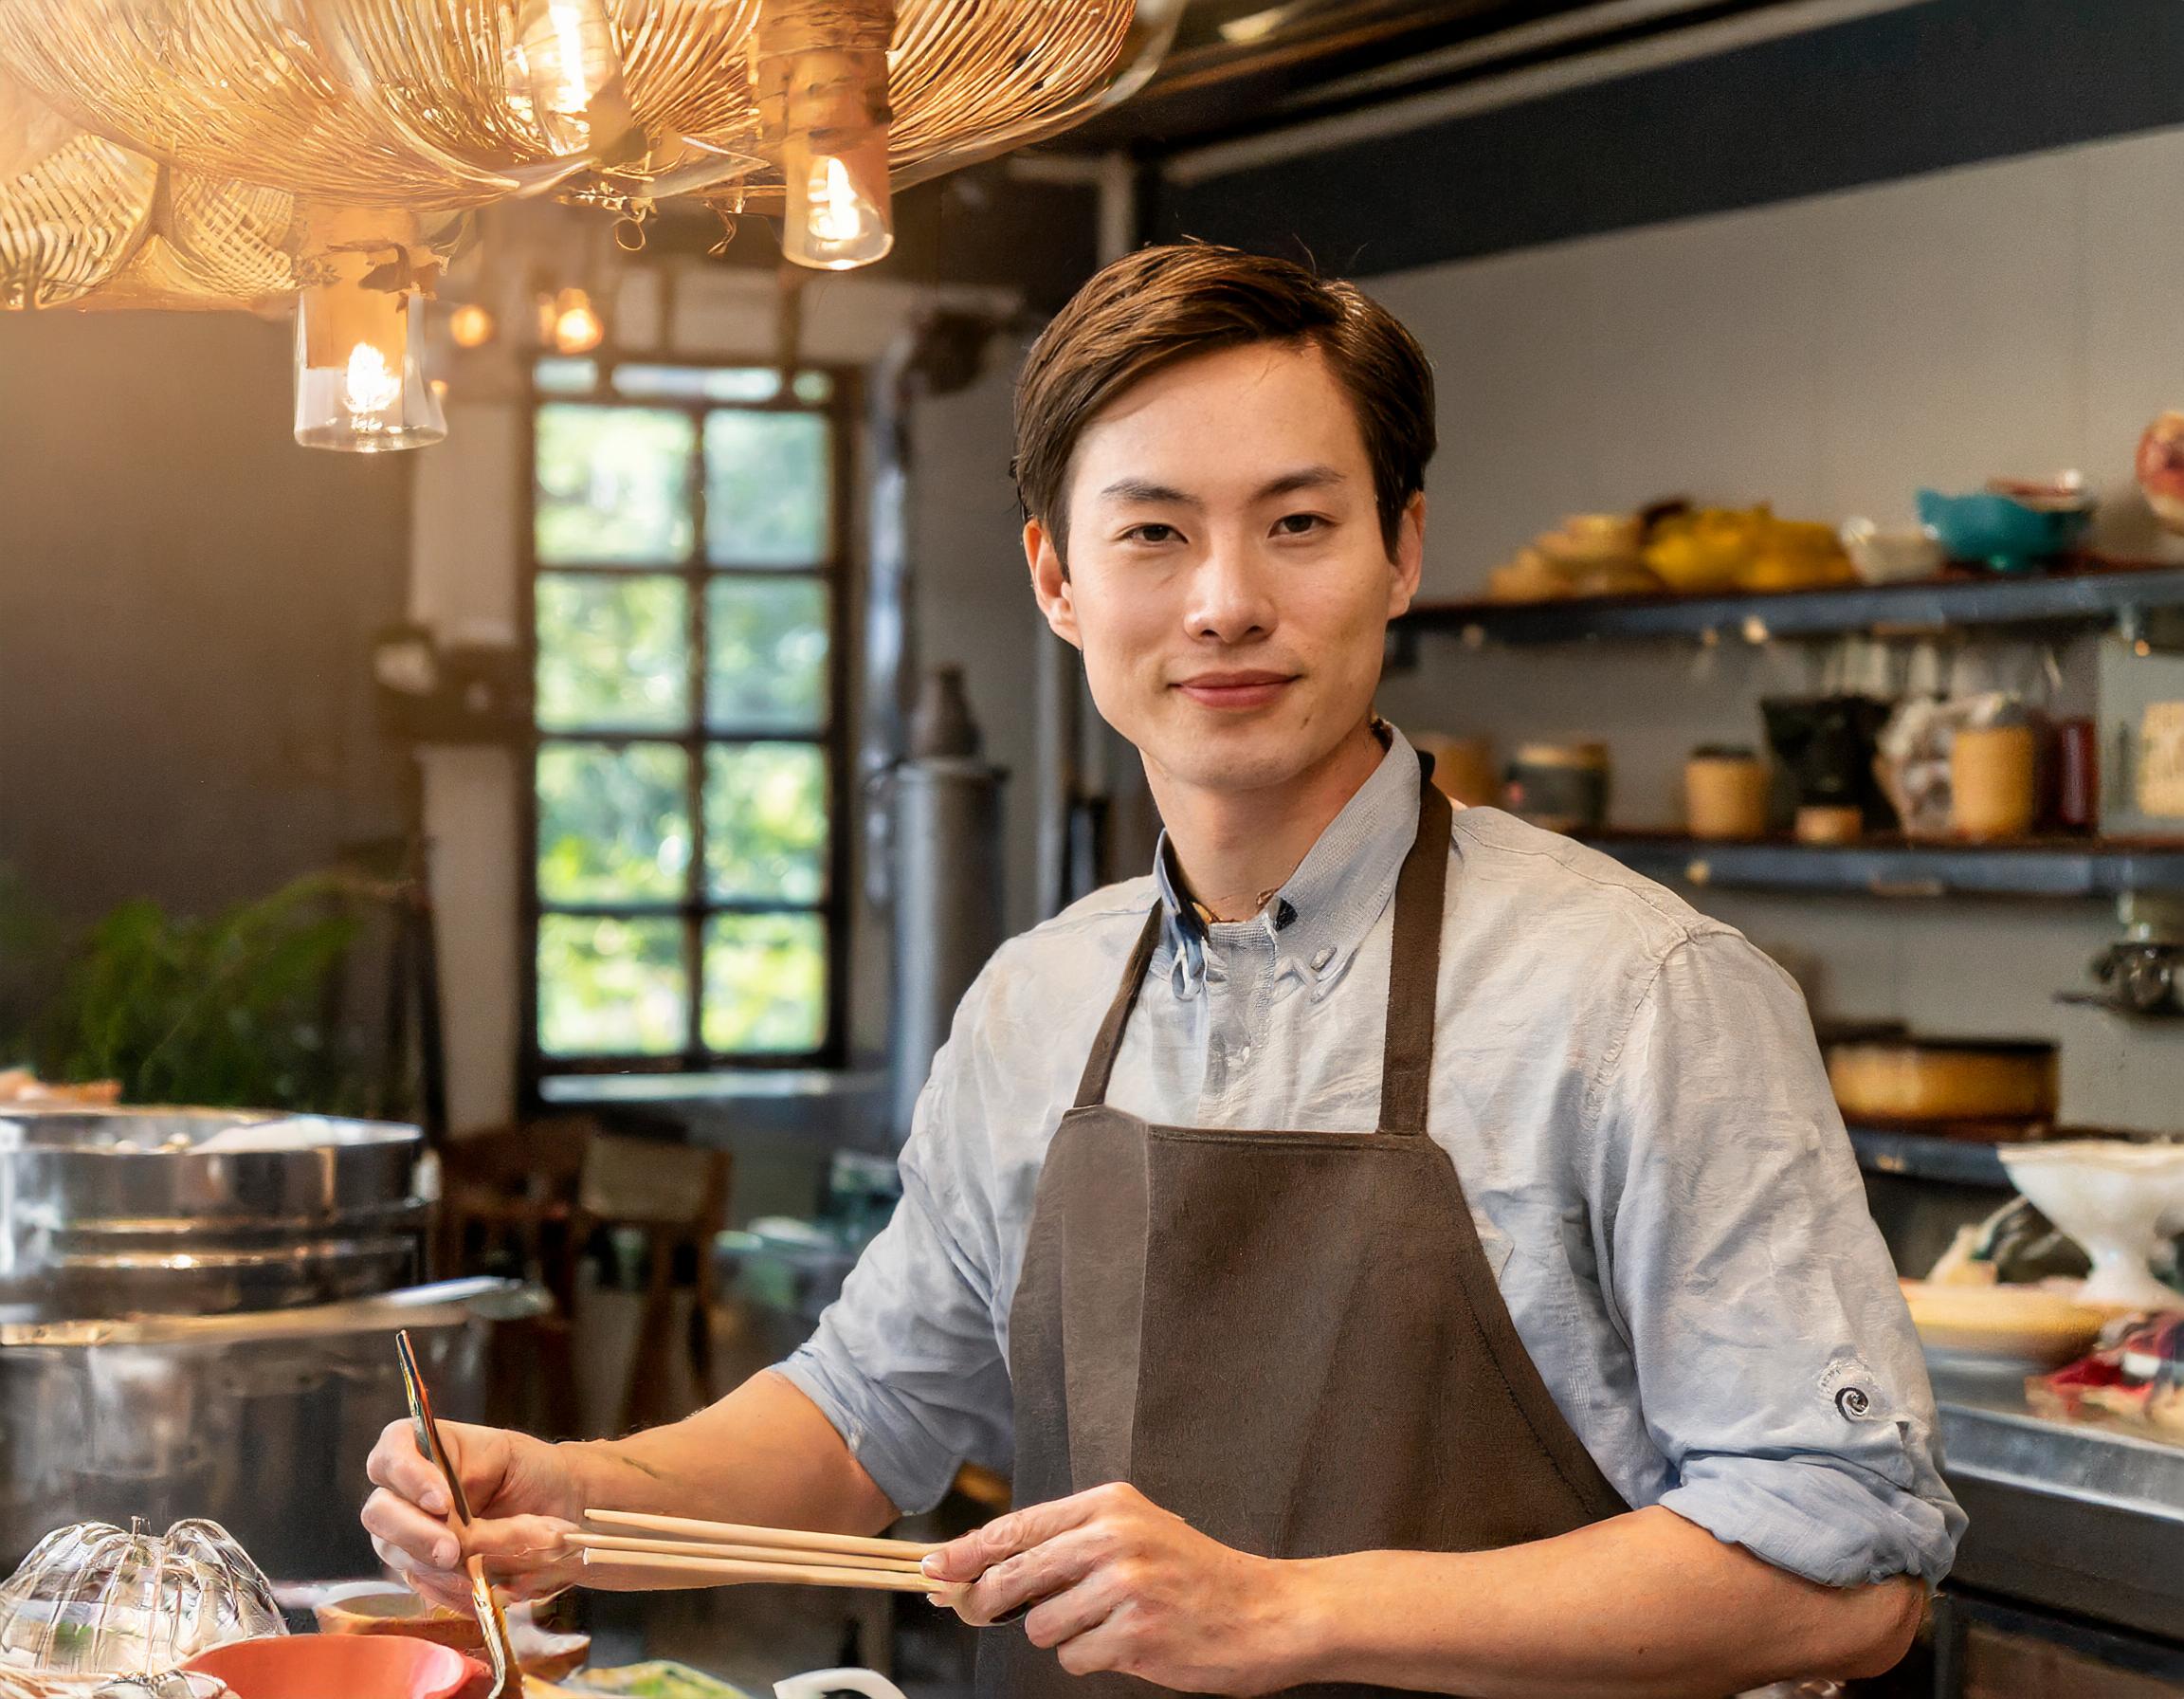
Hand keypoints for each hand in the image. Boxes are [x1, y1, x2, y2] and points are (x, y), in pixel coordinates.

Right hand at [361, 1419, 584, 1609]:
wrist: (561, 1507)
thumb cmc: (533, 1471)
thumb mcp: (510, 1456)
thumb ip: (469, 1475)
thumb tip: (443, 1514)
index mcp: (426, 1450)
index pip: (391, 1452)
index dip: (407, 1476)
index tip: (442, 1500)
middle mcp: (407, 1494)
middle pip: (379, 1513)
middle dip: (415, 1534)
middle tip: (452, 1550)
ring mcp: (411, 1535)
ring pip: (397, 1555)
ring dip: (438, 1566)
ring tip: (482, 1567)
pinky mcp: (425, 1571)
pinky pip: (423, 1585)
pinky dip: (450, 1589)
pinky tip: (479, 1587)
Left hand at [922, 1483, 1317, 1694]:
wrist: (1267, 1611)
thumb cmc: (1196, 1576)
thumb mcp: (1134, 1533)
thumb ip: (1067, 1545)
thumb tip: (983, 1570)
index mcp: (1109, 1504)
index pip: (1017, 1526)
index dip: (966, 1551)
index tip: (933, 1568)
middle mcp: (1114, 1537)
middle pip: (1013, 1575)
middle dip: (985, 1602)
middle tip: (980, 1612)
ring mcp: (1125, 1585)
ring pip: (1040, 1625)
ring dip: (1061, 1636)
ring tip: (1105, 1625)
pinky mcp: (1136, 1633)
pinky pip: (1075, 1658)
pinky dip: (1092, 1659)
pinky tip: (1128, 1645)